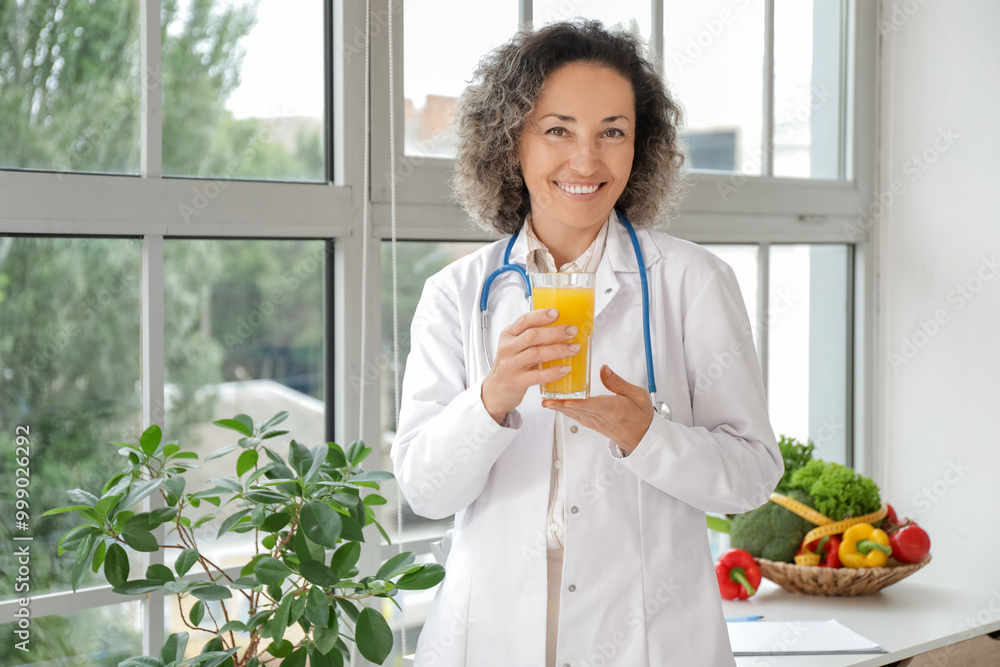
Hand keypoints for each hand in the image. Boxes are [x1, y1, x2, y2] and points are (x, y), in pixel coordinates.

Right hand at [481, 308, 579, 423]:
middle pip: (532, 336)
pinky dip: (553, 372)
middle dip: (555, 332)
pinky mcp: (516, 382)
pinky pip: (537, 376)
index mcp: (508, 335)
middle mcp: (507, 349)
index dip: (541, 316)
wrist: (497, 389)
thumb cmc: (511, 364)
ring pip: (536, 354)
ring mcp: (511, 366)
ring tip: (574, 349)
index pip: (524, 321)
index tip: (557, 313)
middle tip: (572, 331)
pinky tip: (565, 369)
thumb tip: (561, 326)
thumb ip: (531, 336)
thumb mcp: (516, 345)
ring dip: (558, 350)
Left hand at [542, 365, 653, 454]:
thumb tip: (603, 369)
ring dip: (559, 408)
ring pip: (574, 414)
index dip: (580, 404)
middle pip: (579, 410)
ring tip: (546, 401)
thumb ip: (618, 382)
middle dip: (562, 405)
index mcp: (614, 409)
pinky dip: (564, 410)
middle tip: (547, 401)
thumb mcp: (637, 395)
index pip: (595, 406)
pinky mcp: (590, 422)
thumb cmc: (640, 416)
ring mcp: (594, 421)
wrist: (640, 436)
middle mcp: (601, 417)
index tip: (568, 402)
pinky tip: (555, 405)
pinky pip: (575, 416)